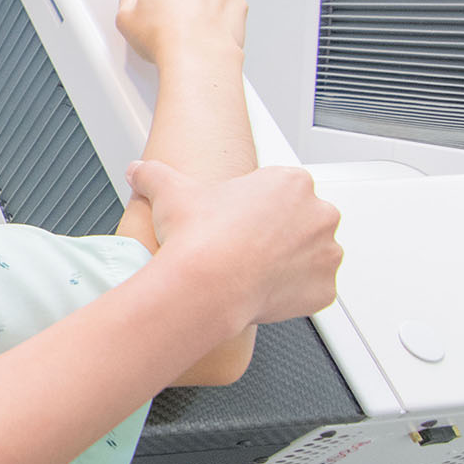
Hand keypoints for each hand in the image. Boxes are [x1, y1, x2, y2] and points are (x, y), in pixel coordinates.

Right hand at [117, 0, 245, 67]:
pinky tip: (207, 31)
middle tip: (170, 12)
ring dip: (200, 2)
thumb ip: (128, 2)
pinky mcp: (236, 1)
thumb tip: (131, 2)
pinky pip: (227, 3)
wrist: (198, 60)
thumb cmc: (167, 41)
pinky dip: (220, 14)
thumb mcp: (126, 23)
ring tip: (189, 27)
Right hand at [129, 160, 342, 327]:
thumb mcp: (170, 191)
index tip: (237, 220)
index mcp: (291, 182)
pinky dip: (294, 292)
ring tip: (251, 270)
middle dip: (279, 233)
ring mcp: (326, 253)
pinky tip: (262, 290)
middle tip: (243, 246)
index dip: (257, 207)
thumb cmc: (199, 237)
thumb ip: (154, 174)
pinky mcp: (325, 289)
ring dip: (290, 261)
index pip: (283, 191)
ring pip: (312, 255)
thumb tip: (138, 170)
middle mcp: (318, 214)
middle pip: (303, 221)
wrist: (207, 285)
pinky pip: (312, 289)